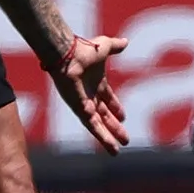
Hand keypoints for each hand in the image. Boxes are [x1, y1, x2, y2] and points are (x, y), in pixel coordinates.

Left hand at [46, 33, 130, 153]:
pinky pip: (93, 127)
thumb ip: (115, 46)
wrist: (68, 55)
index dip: (116, 108)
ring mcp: (84, 104)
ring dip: (108, 138)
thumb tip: (125, 42)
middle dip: (115, 127)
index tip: (123, 117)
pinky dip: (102, 137)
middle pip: (105, 116)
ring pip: (98, 125)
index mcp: (97, 83)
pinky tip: (111, 146)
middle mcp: (90, 96)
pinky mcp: (81, 110)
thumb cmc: (84, 49)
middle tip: (125, 139)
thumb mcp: (105, 47)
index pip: (108, 99)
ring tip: (117, 150)